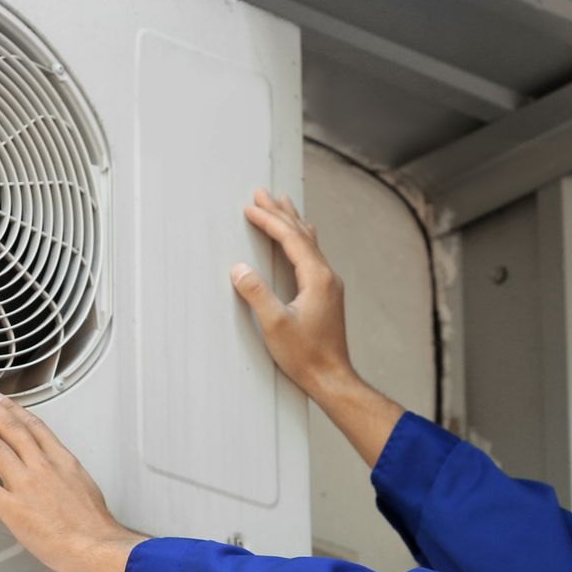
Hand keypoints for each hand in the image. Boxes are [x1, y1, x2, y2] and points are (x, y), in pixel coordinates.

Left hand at [0, 386, 145, 571]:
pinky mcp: (12, 508)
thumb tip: (59, 478)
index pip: (34, 427)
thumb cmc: (95, 525)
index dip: (16, 410)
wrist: (96, 546)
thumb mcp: (86, 487)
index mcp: (62, 461)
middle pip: (11, 428)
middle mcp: (41, 467)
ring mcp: (25, 485)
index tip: (4, 400)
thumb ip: (67, 477)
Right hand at [235, 189, 356, 399]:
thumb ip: (257, 294)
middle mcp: (327, 276)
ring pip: (310, 243)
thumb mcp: (275, 325)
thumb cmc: (306, 356)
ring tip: (282, 204)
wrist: (332, 378)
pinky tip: (300, 240)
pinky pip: (313, 256)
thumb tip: (239, 269)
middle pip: (302, 234)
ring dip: (293, 222)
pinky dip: (300, 239)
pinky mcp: (327, 295)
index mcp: (317, 278)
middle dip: (281, 213)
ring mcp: (330, 285)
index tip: (250, 207)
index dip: (269, 221)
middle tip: (263, 193)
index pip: (291, 238)